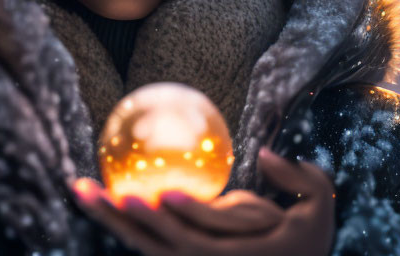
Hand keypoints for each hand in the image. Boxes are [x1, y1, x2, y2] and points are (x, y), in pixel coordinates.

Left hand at [69, 146, 335, 255]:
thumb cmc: (306, 234)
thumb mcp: (319, 205)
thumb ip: (299, 178)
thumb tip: (263, 155)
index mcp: (247, 255)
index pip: (209, 236)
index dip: (189, 216)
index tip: (163, 193)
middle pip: (161, 245)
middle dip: (126, 217)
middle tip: (92, 188)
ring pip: (144, 247)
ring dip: (110, 219)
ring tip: (80, 189)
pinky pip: (145, 244)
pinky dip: (120, 223)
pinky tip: (97, 198)